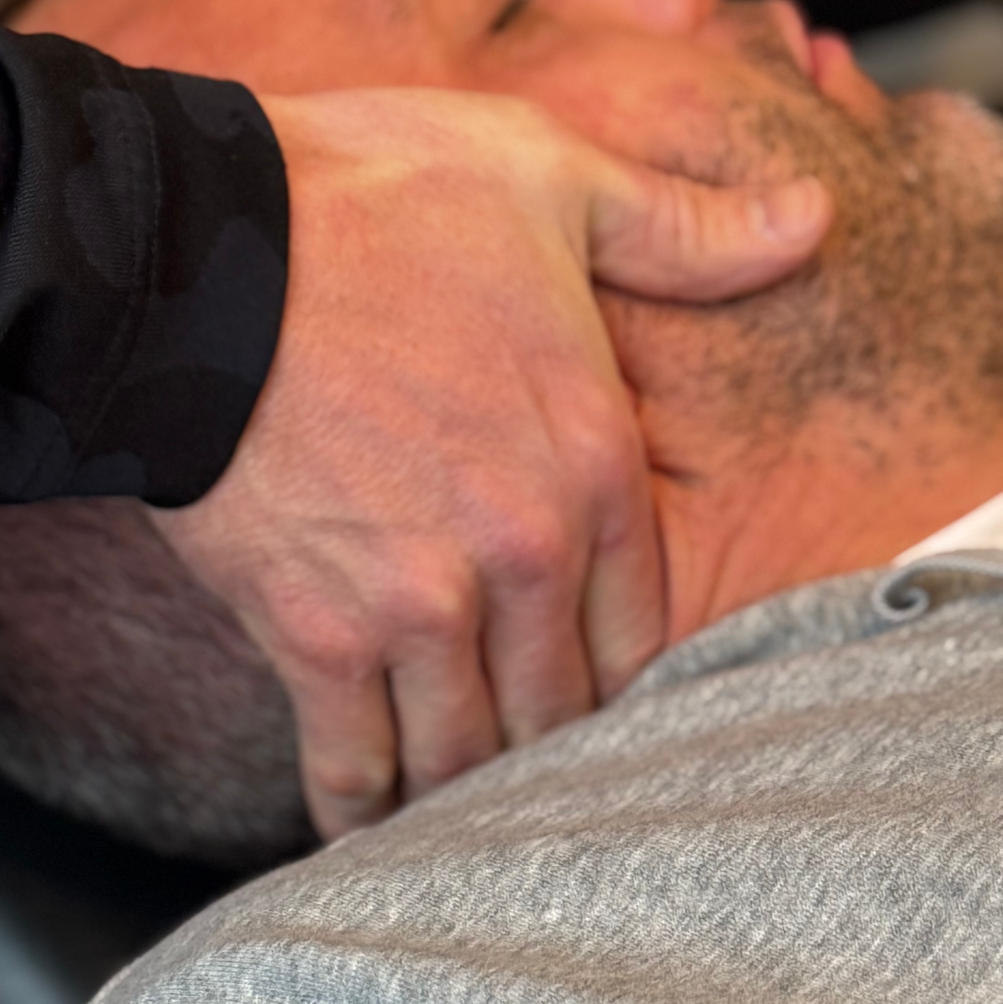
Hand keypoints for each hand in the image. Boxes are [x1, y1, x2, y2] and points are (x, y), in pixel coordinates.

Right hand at [153, 89, 829, 837]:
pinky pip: (353, 763)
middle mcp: (524, 553)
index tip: (598, 696)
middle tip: (531, 778)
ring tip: (454, 814)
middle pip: (563, 710)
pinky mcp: (316, 634)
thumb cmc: (367, 197)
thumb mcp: (553, 181)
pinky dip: (359, 807)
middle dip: (548, 747)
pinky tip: (362, 822)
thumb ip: (686, 231)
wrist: (191, 244)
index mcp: (593, 461)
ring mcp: (421, 604)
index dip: (627, 677)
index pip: (648, 631)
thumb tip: (812, 216)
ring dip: (462, 790)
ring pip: (467, 754)